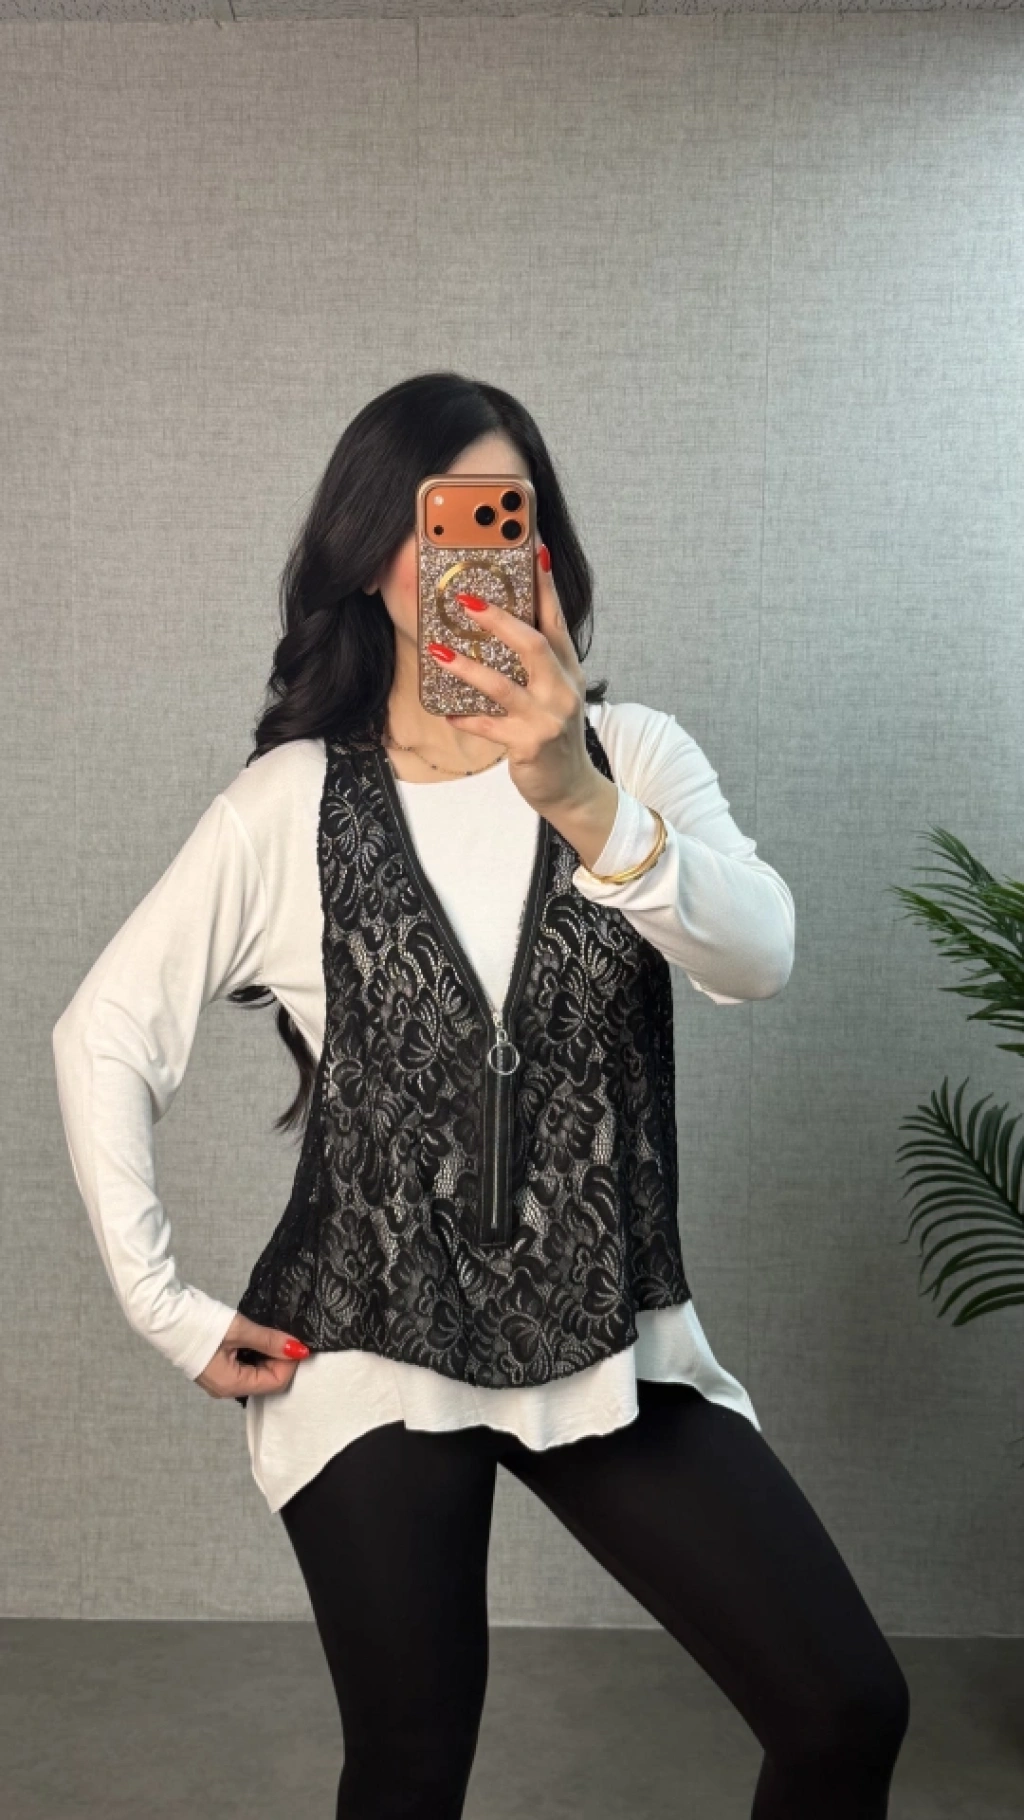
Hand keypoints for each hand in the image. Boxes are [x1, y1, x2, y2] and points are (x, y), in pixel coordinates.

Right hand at [194, 1311, 308, 1400]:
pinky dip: (256, 1354)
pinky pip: (245, 1367)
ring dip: (268, 1355)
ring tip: (270, 1334)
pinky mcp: (216, 1367)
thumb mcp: (239, 1330)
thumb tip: (298, 1349)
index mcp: (230, 1385)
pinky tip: (257, 1338)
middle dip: (280, 1359)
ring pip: (257, 1373)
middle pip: (267, 1380)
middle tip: (285, 1334)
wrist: (162, 1313)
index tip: (296, 1340)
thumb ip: (270, 1340)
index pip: (275, 1382)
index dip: (289, 1362)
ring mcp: (220, 1379)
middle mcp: (225, 1388)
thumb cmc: (195, 1323)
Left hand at [437, 538, 609, 826]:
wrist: (571, 787)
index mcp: (568, 669)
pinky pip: (490, 728)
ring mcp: (547, 718)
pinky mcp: (529, 745)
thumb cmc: (554, 733)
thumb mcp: (554, 692)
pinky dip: (467, 719)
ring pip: (504, 685)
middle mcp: (562, 689)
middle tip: (466, 600)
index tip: (533, 550)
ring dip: (468, 668)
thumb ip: (537, 662)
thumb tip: (500, 626)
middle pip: (534, 643)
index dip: (545, 585)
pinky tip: (447, 713)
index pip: (557, 618)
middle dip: (499, 620)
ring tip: (438, 652)